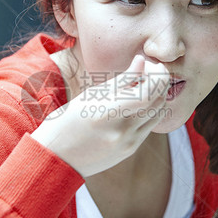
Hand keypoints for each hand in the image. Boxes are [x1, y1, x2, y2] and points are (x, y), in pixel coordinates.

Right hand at [31, 55, 168, 176]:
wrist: (57, 157)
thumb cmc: (68, 121)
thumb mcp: (91, 96)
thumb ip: (121, 80)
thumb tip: (143, 61)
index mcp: (106, 113)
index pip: (148, 93)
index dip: (157, 77)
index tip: (153, 66)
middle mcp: (120, 131)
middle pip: (157, 102)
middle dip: (159, 83)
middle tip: (150, 72)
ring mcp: (128, 143)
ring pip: (157, 114)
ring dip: (157, 97)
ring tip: (143, 86)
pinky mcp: (130, 150)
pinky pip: (149, 126)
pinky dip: (149, 111)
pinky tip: (137, 103)